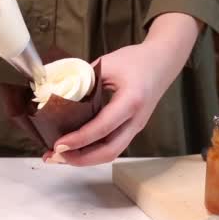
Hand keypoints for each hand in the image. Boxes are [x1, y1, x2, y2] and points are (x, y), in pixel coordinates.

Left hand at [43, 13, 202, 165]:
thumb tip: (57, 96)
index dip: (79, 139)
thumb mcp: (107, 64)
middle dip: (80, 159)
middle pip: (109, 151)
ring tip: (59, 156)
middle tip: (55, 156)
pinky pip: (112, 146)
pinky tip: (74, 149)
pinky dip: (92, 151)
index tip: (58, 144)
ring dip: (85, 158)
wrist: (162, 62)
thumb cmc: (137, 60)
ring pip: (111, 153)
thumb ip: (84, 81)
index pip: (103, 127)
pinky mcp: (131, 129)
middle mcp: (136, 119)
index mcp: (131, 100)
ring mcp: (135, 127)